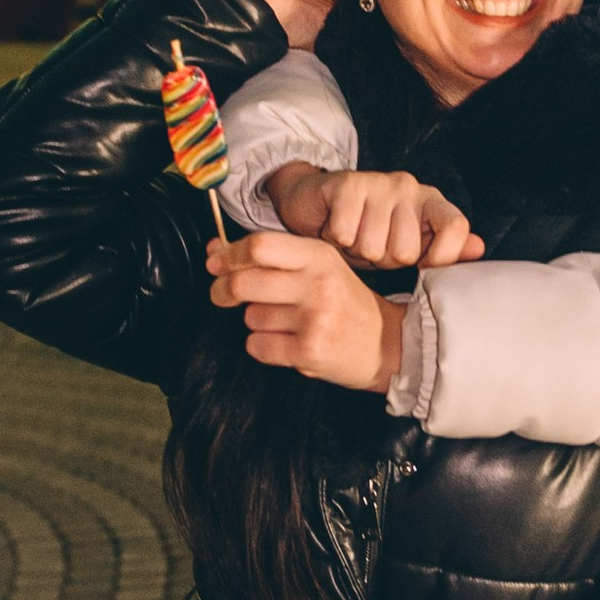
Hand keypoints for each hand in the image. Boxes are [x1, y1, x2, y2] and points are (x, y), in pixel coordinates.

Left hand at [208, 229, 406, 391]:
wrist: (386, 343)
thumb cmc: (344, 303)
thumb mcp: (316, 267)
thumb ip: (268, 256)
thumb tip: (214, 249)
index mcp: (319, 256)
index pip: (259, 246)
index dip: (229, 255)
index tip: (215, 263)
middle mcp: (318, 284)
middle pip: (244, 282)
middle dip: (223, 291)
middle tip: (223, 295)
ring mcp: (315, 320)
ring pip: (250, 317)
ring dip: (255, 321)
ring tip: (283, 323)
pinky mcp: (309, 352)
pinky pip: (257, 346)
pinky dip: (261, 346)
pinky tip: (285, 343)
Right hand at [266, 165, 484, 270]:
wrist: (315, 203)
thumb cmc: (366, 229)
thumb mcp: (407, 245)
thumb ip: (444, 249)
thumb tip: (479, 248)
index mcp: (430, 201)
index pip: (456, 227)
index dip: (441, 257)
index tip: (421, 265)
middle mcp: (409, 187)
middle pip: (405, 251)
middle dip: (383, 259)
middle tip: (372, 243)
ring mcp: (379, 182)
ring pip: (371, 247)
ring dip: (356, 251)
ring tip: (353, 235)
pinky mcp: (347, 184)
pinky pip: (344, 235)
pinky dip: (335, 241)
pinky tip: (335, 227)